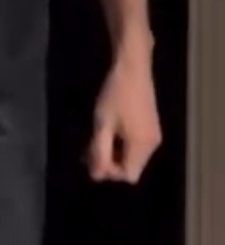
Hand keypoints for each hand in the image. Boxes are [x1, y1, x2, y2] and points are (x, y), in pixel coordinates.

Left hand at [86, 43, 162, 183]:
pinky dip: (121, 144)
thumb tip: (96, 177)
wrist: (132, 67)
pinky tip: (107, 132)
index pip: (129, 175)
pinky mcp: (151, 126)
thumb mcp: (102, 125)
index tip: (94, 156)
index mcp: (142, 145)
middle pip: (131, 167)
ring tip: (95, 141)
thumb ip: (99, 153)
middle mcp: (152, 144)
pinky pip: (136, 145)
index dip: (110, 171)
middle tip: (89, 150)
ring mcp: (153, 135)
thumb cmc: (115, 95)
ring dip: (113, 153)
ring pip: (132, 156)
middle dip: (110, 162)